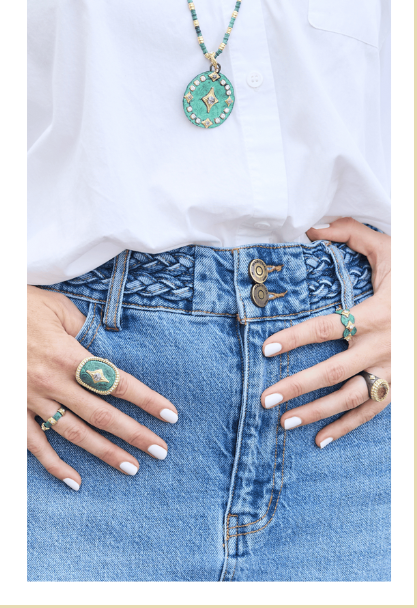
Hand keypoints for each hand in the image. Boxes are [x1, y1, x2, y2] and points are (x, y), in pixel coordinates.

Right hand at [27, 286, 178, 488]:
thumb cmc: (24, 305)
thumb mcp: (61, 309)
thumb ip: (87, 330)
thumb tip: (111, 348)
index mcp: (67, 355)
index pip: (116, 382)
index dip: (146, 400)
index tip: (170, 415)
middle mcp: (51, 381)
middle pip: (101, 414)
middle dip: (134, 434)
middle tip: (160, 450)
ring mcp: (31, 398)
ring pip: (74, 433)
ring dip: (104, 452)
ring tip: (130, 467)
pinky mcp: (14, 408)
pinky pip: (34, 443)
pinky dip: (53, 465)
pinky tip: (75, 481)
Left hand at [258, 219, 391, 445]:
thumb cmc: (414, 277)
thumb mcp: (391, 250)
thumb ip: (351, 235)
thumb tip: (311, 228)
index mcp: (377, 314)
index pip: (328, 327)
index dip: (297, 338)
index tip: (267, 348)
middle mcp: (384, 346)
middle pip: (334, 371)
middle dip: (298, 386)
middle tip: (265, 398)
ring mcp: (394, 369)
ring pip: (352, 398)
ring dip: (317, 413)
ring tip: (283, 421)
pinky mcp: (401, 384)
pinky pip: (372, 410)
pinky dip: (347, 427)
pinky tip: (321, 440)